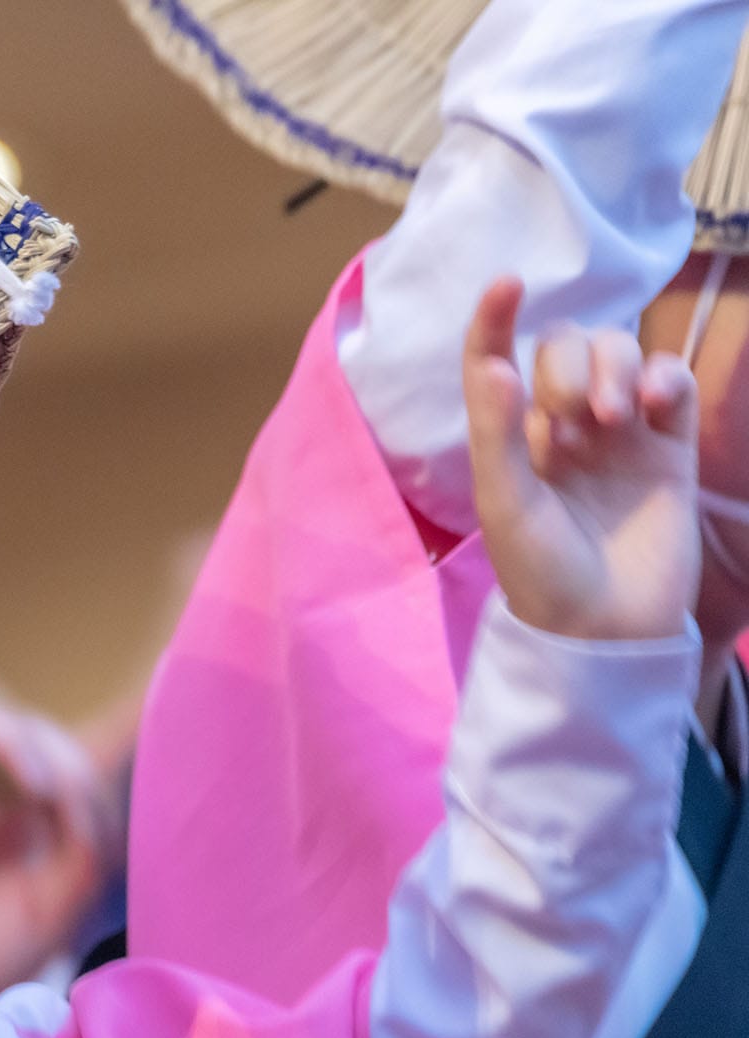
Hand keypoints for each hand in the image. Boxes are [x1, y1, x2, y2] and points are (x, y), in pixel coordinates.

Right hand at [0, 698, 102, 1008]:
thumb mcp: (64, 899)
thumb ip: (86, 837)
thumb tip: (74, 784)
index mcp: (15, 825)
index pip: (56, 759)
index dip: (84, 775)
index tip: (92, 829)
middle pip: (23, 731)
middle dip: (60, 755)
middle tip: (69, 806)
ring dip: (17, 739)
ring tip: (38, 791)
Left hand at [464, 277, 700, 640]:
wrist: (606, 627)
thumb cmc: (542, 571)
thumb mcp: (505, 502)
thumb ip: (497, 432)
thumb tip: (493, 363)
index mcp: (512, 437)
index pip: (497, 359)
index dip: (497, 319)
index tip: (507, 283)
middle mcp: (562, 427)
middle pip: (567, 348)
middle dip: (568, 363)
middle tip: (574, 419)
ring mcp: (618, 434)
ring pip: (619, 355)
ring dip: (614, 366)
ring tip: (610, 417)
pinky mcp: (669, 448)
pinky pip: (671, 385)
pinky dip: (664, 377)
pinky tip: (654, 403)